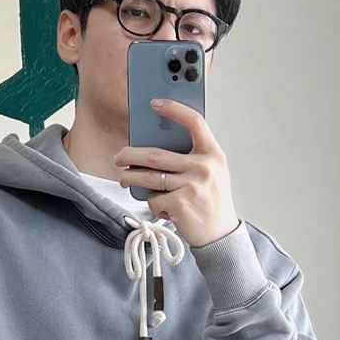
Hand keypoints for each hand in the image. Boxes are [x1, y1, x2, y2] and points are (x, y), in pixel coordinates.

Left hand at [113, 98, 241, 247]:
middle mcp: (204, 167)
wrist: (220, 235)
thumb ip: (193, 157)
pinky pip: (155, 199)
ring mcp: (191, 186)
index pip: (194, 122)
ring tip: (123, 178)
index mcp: (213, 154)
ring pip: (150, 177)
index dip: (174, 109)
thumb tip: (156, 145)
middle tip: (120, 156)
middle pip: (157, 155)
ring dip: (130, 177)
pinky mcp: (180, 204)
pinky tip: (163, 208)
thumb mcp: (212, 173)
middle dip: (131, 155)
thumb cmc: (212, 202)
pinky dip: (153, 204)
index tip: (155, 104)